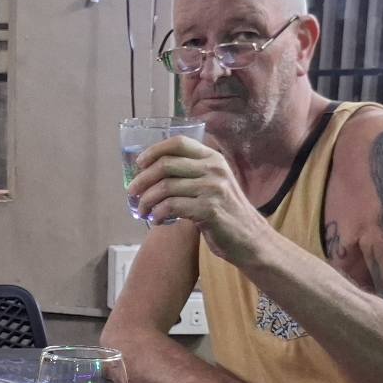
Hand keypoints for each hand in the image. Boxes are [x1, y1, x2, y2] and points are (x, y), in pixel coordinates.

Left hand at [127, 137, 277, 264]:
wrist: (250, 238)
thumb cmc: (226, 212)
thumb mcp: (213, 184)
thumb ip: (191, 174)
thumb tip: (151, 173)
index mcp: (213, 158)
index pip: (178, 143)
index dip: (154, 150)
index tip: (139, 164)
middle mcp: (213, 169)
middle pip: (165, 164)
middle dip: (142, 179)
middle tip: (132, 193)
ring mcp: (212, 188)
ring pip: (165, 187)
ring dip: (146, 201)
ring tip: (142, 211)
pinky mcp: (209, 209)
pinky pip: (172, 206)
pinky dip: (158, 214)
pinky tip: (157, 220)